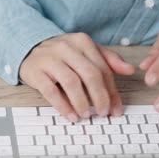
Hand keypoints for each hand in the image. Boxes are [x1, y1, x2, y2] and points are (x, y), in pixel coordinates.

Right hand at [19, 33, 134, 121]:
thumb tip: (129, 70)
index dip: (111, 90)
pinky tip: (71, 115)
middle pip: (90, 74)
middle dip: (100, 97)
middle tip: (104, 112)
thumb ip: (108, 60)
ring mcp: (50, 59)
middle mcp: (66, 48)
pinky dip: (63, 106)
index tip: (116, 108)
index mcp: (82, 42)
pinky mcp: (36, 72)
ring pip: (71, 82)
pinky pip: (51, 91)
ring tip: (87, 114)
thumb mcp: (84, 51)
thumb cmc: (61, 54)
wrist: (28, 49)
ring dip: (82, 102)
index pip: (102, 68)